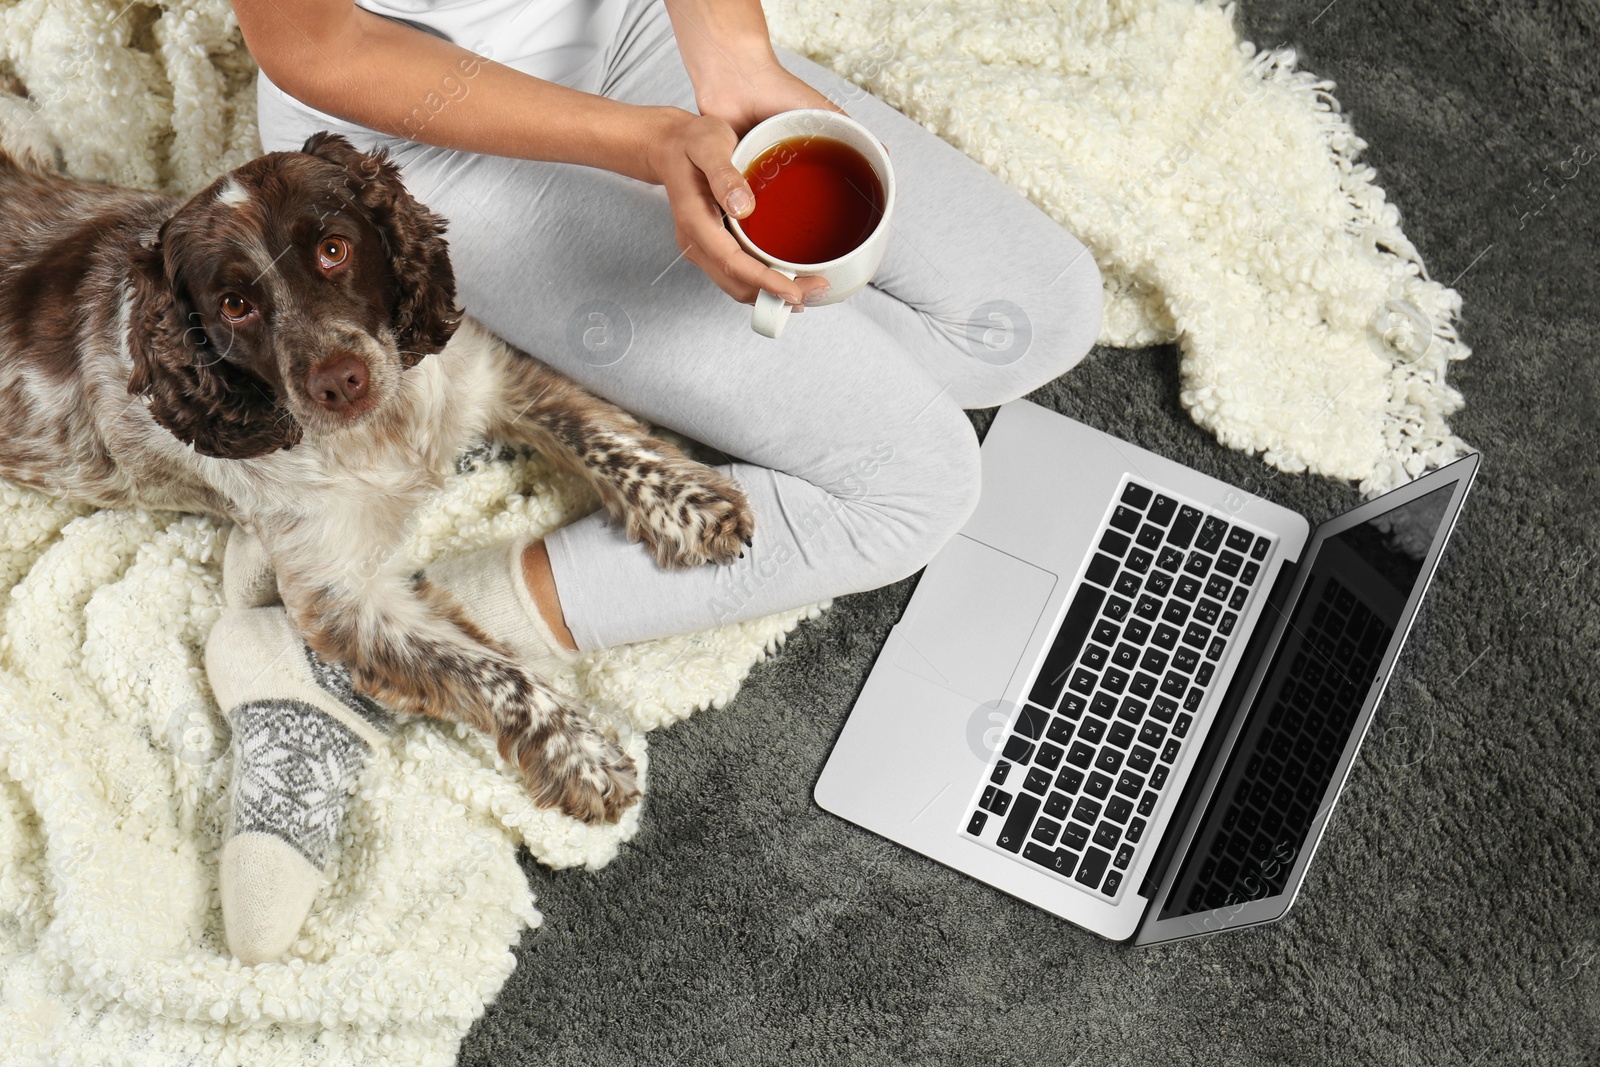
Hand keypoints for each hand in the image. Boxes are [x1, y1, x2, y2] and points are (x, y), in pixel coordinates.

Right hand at [644, 61, 845, 306]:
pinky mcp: (713, 246)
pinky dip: (762, 282)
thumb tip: (743, 207)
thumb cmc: (690, 142)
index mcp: (696, 221)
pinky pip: (737, 273)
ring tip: (808, 290)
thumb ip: (724, 174)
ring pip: (737, 284)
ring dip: (770, 294)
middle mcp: (697, 242)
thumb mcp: (708, 145)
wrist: (670, 145)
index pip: (733, 263)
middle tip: (816, 290)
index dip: (765, 281)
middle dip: (775, 295)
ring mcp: (704, 247)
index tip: (795, 291)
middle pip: (737, 284)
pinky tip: (787, 278)